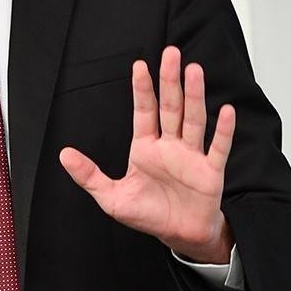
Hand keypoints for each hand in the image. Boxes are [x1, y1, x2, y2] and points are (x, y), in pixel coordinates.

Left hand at [59, 45, 235, 263]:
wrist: (180, 236)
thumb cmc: (149, 215)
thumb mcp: (112, 198)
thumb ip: (89, 175)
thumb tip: (63, 155)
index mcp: (146, 148)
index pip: (144, 112)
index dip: (142, 89)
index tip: (140, 65)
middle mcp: (170, 146)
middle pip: (171, 107)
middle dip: (170, 81)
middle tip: (170, 54)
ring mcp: (191, 156)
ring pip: (193, 120)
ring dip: (195, 96)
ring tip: (194, 71)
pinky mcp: (210, 171)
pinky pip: (217, 147)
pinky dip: (223, 130)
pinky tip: (226, 111)